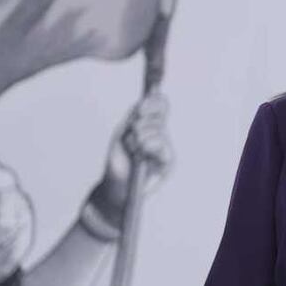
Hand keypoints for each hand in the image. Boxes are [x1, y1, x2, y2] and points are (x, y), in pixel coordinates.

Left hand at [88, 93, 173, 225]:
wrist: (117, 184)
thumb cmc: (119, 159)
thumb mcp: (122, 132)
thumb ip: (134, 116)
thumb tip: (143, 102)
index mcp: (151, 124)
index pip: (161, 104)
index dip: (154, 101)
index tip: (139, 107)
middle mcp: (161, 134)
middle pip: (159, 113)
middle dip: (141, 121)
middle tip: (132, 133)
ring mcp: (166, 147)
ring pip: (157, 129)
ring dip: (139, 138)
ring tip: (133, 150)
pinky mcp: (169, 161)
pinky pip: (160, 145)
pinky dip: (147, 147)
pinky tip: (140, 155)